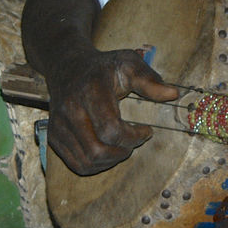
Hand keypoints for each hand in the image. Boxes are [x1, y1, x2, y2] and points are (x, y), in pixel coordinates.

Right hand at [43, 47, 178, 175]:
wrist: (68, 67)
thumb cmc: (103, 67)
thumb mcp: (129, 63)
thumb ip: (150, 80)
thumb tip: (173, 94)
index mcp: (90, 91)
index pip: (110, 130)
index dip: (133, 137)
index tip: (146, 130)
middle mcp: (70, 110)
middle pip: (97, 151)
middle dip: (123, 152)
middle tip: (134, 141)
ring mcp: (59, 125)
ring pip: (87, 161)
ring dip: (110, 160)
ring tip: (122, 146)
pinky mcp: (54, 136)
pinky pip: (77, 164)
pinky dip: (96, 164)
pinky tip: (108, 150)